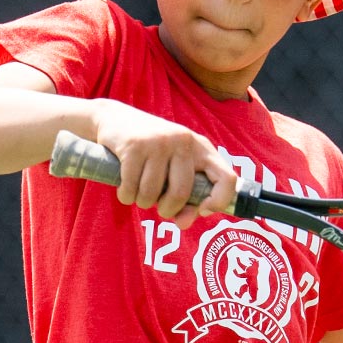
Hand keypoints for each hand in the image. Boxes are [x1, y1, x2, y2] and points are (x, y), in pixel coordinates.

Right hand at [92, 100, 235, 228]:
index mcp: (202, 148)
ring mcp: (159, 142)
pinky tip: (125, 189)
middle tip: (160, 208)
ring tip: (139, 193)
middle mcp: (184, 141)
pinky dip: (126, 196)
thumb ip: (185, 198)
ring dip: (143, 202)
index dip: (219, 201)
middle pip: (182, 192)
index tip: (202, 210)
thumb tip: (183, 224)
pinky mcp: (134, 145)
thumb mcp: (174, 169)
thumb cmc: (152, 153)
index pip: (227, 178)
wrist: (115, 119)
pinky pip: (130, 187)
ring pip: (152, 193)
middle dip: (168, 209)